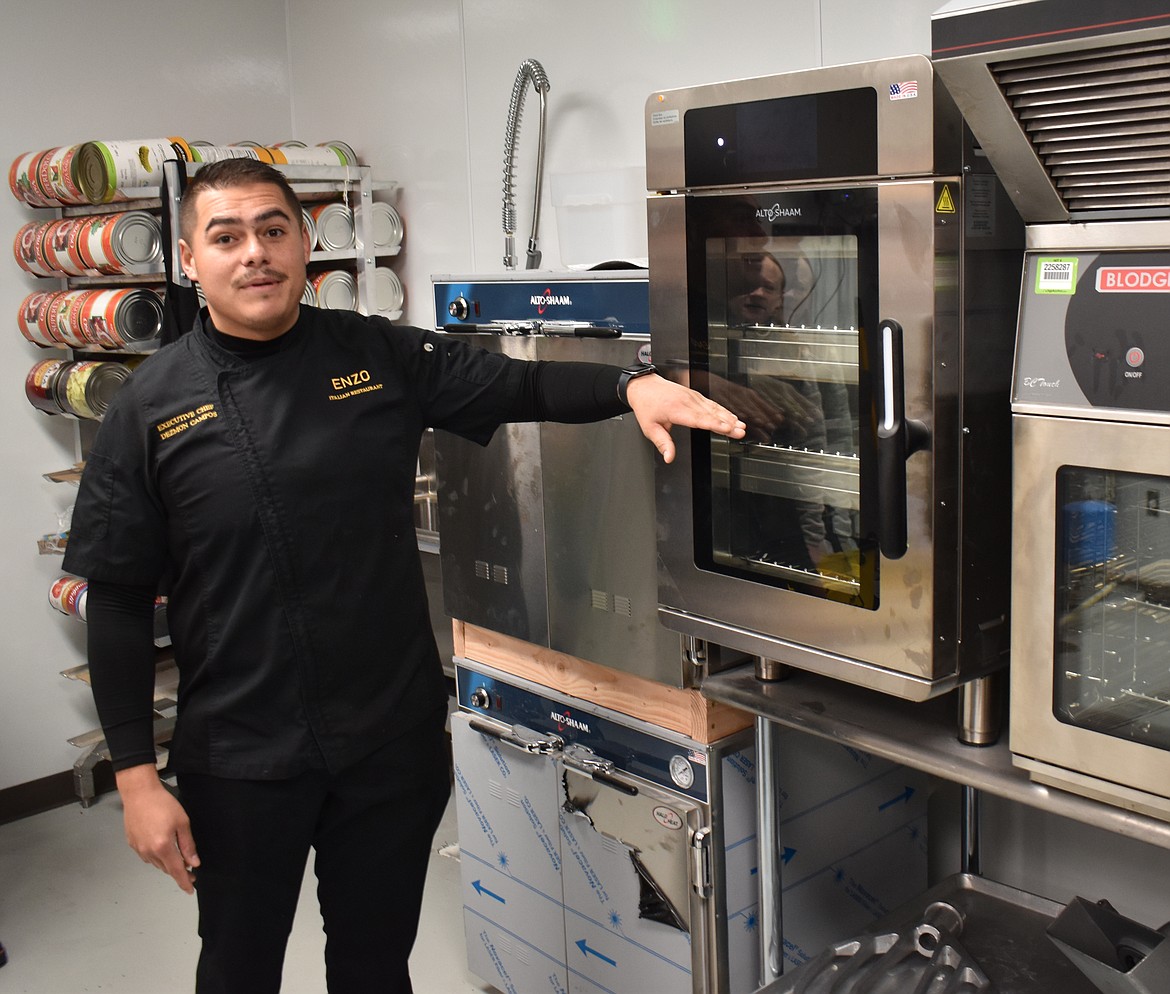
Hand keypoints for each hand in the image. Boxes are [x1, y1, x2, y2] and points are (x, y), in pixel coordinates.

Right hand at [115, 764, 199, 893]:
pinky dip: (157, 856)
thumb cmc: (162, 804)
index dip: (184, 881)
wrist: (139, 793)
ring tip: (178, 858)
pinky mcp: (132, 844)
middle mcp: (148, 852)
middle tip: (191, 871)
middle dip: (179, 871)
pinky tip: (162, 847)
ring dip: (168, 864)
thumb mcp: (182, 823)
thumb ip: (188, 845)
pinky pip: (147, 856)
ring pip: (156, 863)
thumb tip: (194, 863)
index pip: (176, 871)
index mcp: (163, 847)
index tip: (191, 889)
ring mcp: (138, 849)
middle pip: (166, 868)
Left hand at [625, 373, 745, 463]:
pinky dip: (724, 410)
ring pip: (714, 408)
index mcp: (676, 410)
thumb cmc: (647, 406)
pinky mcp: (695, 396)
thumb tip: (669, 457)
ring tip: (741, 426)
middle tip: (741, 431)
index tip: (727, 429)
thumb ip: (662, 443)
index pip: (699, 419)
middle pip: (711, 414)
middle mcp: (687, 402)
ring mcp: (693, 397)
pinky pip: (712, 404)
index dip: (714, 424)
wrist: (644, 386)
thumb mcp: (650, 428)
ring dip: (729, 417)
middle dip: (728, 423)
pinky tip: (733, 417)